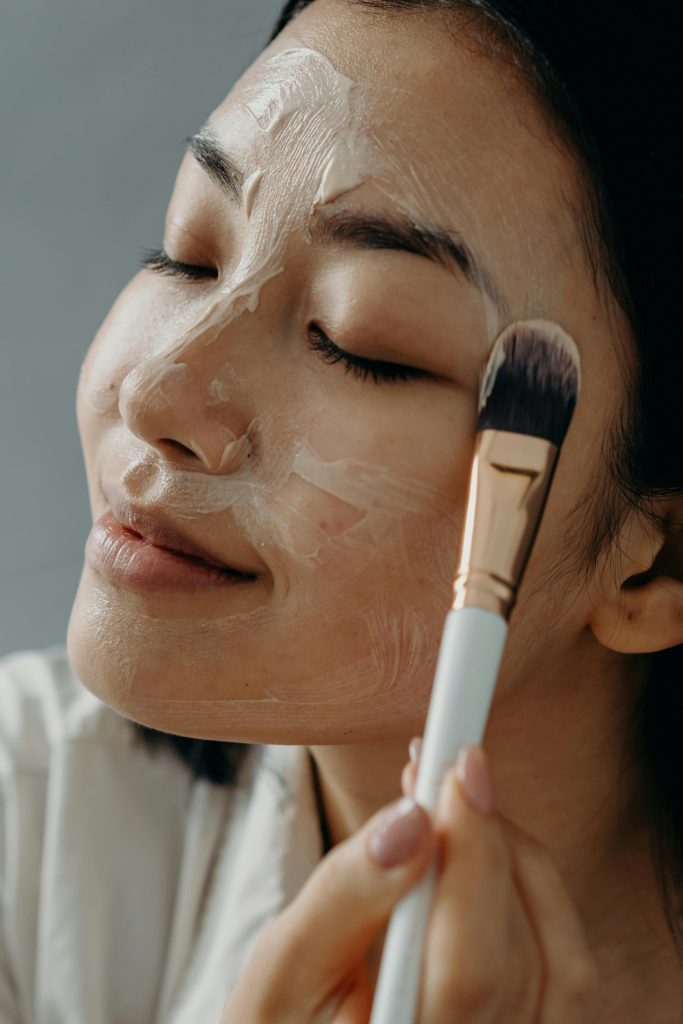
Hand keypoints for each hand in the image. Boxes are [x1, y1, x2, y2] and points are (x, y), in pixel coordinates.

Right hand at [220, 741, 597, 1022]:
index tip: (459, 769)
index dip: (475, 861)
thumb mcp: (282, 966)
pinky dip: (533, 892)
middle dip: (488, 838)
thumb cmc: (282, 1021)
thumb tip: (409, 820)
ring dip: (513, 857)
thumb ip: (343, 897)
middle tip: (445, 763)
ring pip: (559, 958)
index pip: (469, 972)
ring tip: (453, 800)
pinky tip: (483, 848)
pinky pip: (564, 969)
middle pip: (524, 956)